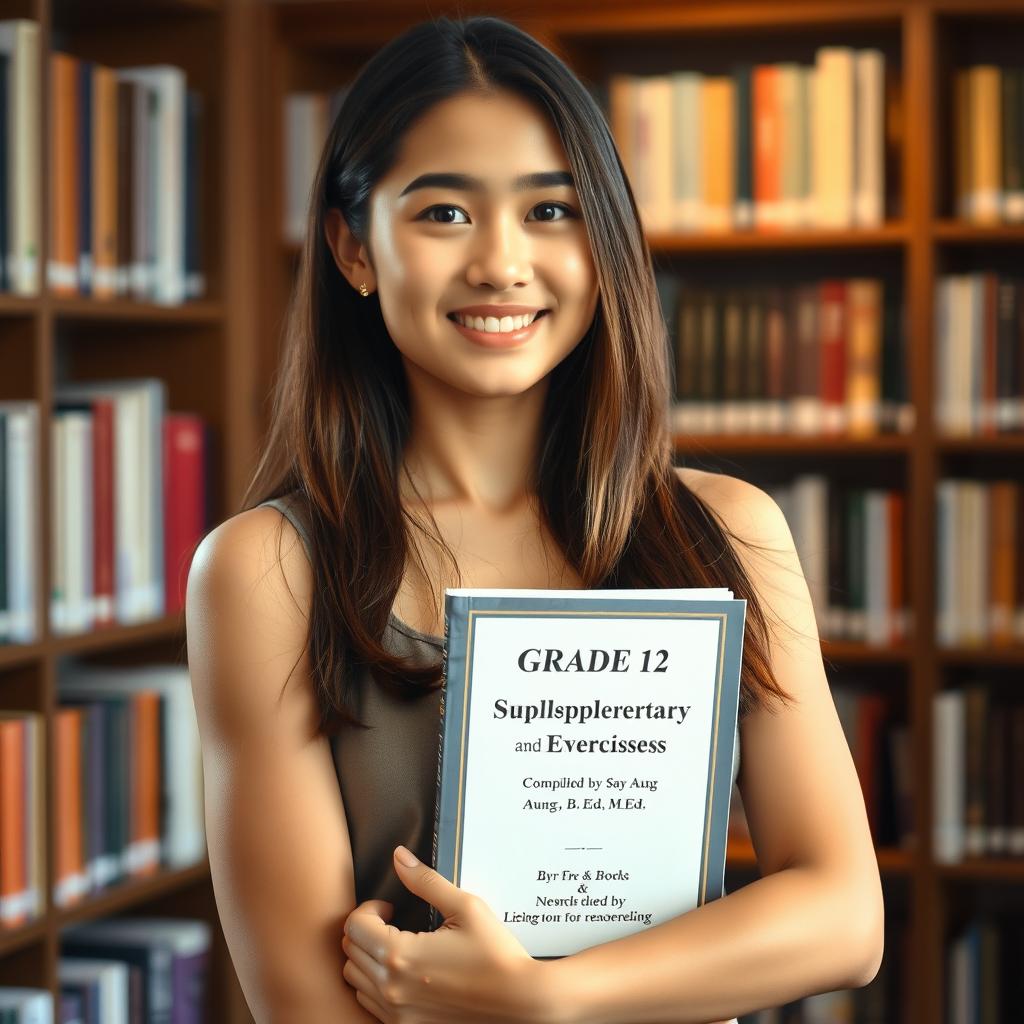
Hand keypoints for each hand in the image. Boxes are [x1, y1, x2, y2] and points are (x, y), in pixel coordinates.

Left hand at [342, 845, 551, 1022]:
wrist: (519, 1002)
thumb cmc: (495, 955)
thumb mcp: (465, 907)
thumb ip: (425, 881)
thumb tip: (400, 858)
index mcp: (401, 955)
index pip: (354, 926)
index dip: (369, 908)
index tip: (390, 907)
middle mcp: (391, 988)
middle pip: (350, 952)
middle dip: (365, 930)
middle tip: (391, 922)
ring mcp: (397, 1013)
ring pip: (355, 980)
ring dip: (367, 958)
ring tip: (395, 946)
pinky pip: (370, 1005)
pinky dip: (375, 985)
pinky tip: (401, 973)